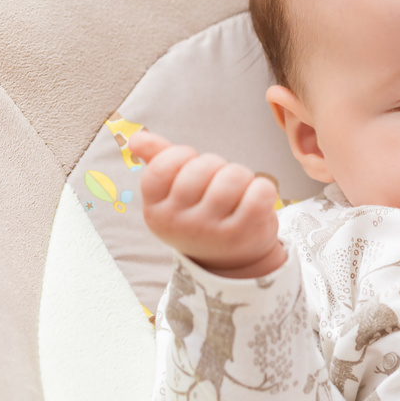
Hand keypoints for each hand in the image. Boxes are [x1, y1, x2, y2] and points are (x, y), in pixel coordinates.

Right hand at [131, 130, 285, 278]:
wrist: (230, 262)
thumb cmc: (201, 215)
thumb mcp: (173, 195)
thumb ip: (156, 162)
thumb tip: (136, 138)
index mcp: (155, 210)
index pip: (163, 165)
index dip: (183, 156)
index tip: (192, 169)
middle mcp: (179, 223)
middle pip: (204, 166)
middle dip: (217, 166)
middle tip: (219, 184)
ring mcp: (211, 231)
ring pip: (234, 175)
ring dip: (242, 176)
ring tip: (238, 192)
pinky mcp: (244, 233)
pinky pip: (260, 190)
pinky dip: (263, 188)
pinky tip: (257, 201)